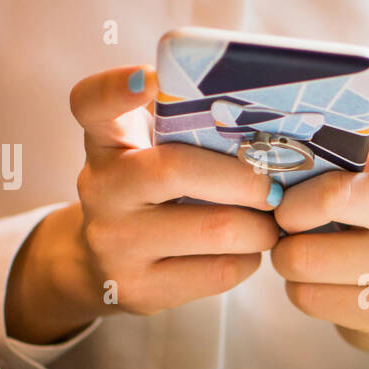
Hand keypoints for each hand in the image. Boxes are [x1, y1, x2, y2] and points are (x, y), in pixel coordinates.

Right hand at [5, 65, 280, 343]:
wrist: (103, 262)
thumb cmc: (153, 193)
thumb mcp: (151, 150)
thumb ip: (184, 126)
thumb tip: (268, 119)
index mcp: (106, 141)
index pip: (93, 104)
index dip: (117, 88)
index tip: (149, 78)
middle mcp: (100, 188)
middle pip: (177, 170)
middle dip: (246, 178)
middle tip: (276, 186)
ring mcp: (114, 243)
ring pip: (215, 230)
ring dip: (260, 225)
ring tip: (271, 221)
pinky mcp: (138, 289)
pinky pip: (219, 271)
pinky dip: (248, 258)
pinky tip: (247, 249)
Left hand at [270, 91, 368, 368]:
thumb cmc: (367, 223)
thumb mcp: (366, 180)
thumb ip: (339, 156)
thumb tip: (267, 150)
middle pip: (337, 196)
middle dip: (290, 209)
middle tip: (285, 215)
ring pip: (309, 256)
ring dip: (287, 256)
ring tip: (300, 251)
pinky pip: (311, 296)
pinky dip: (299, 290)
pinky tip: (317, 283)